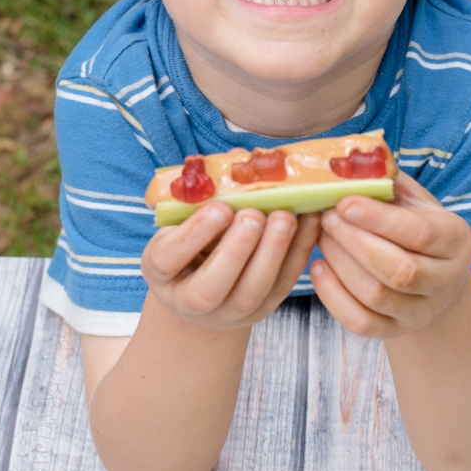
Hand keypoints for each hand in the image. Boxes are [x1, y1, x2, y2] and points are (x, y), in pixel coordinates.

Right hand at [141, 201, 319, 329]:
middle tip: (254, 214)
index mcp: (161, 273)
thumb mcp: (184, 216)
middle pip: (210, 288)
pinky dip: (298, 252)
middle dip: (236, 250)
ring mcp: (229, 312)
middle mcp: (190, 301)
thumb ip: (205, 190)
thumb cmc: (191, 238)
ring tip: (285, 216)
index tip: (219, 207)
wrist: (204, 282)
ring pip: (252, 292)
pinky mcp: (263, 308)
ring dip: (273, 253)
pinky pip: (283, 284)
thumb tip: (237, 158)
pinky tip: (309, 221)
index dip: (194, 234)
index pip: (167, 259)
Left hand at [310, 171, 470, 338]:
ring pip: (377, 297)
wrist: (431, 279)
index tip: (343, 201)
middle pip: (399, 271)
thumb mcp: (413, 199)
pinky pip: (361, 322)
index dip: (379, 219)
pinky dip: (333, 297)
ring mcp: (421, 312)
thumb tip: (353, 159)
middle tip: (326, 217)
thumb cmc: (414, 227)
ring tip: (321, 236)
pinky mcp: (395, 331)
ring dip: (340, 264)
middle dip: (354, 242)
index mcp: (456, 240)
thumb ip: (388, 180)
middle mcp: (446, 281)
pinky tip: (318, 267)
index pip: (420, 233)